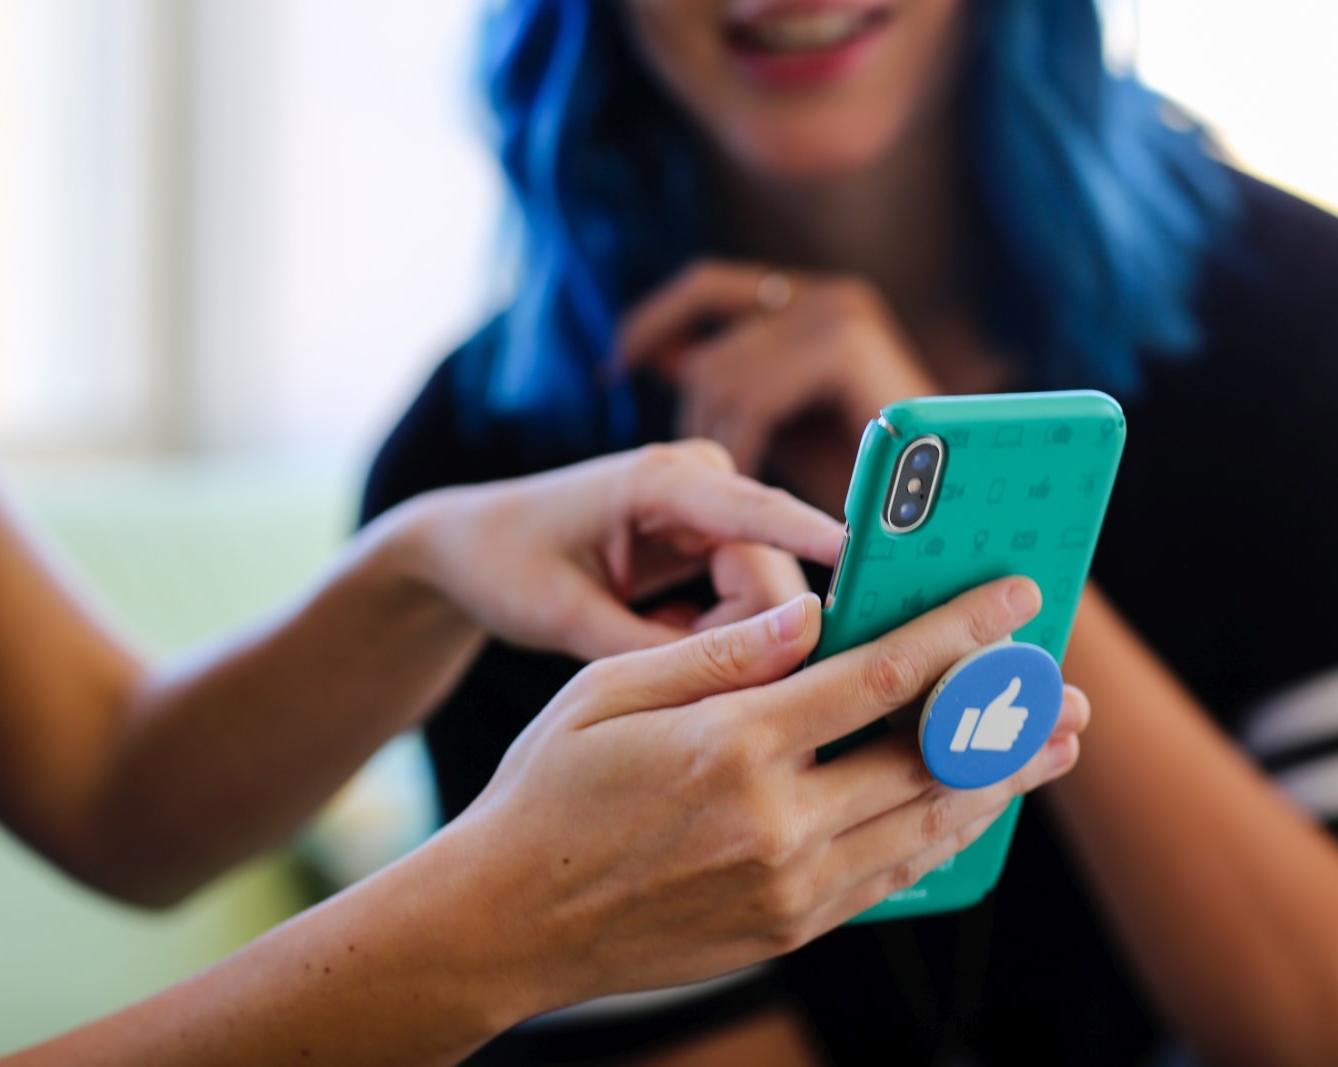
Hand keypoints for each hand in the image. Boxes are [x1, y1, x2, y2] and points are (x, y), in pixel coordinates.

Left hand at [387, 440, 843, 660]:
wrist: (469, 544)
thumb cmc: (505, 565)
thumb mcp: (564, 617)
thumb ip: (650, 649)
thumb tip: (735, 686)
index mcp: (659, 481)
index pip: (756, 510)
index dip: (815, 537)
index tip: (868, 563)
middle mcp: (701, 483)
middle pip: (772, 577)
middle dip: (743, 640)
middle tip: (673, 669)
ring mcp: (714, 508)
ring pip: (766, 598)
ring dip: (725, 642)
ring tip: (652, 645)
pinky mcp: (716, 537)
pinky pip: (748, 602)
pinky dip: (715, 636)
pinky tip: (665, 635)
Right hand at [444, 577, 1088, 1012]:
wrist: (503, 922)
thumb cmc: (546, 791)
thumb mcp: (609, 691)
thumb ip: (723, 655)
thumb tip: (811, 615)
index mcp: (733, 747)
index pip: (880, 676)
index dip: (959, 632)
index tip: (1017, 598)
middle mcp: (775, 823)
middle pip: (929, 759)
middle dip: (1009, 719)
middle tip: (1069, 693)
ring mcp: (787, 887)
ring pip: (926, 827)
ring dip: (998, 784)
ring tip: (1050, 749)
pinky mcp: (786, 930)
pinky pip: (890, 880)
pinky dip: (942, 839)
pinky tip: (970, 809)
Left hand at [619, 260, 939, 479]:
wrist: (956, 502)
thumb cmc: (872, 478)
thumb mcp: (782, 420)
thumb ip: (730, 380)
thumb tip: (658, 352)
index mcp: (812, 298)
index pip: (706, 285)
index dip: (653, 320)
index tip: (611, 363)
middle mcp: (827, 294)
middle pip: (708, 346)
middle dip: (693, 419)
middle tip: (699, 475)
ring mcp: (839, 314)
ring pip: (721, 376)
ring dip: (716, 445)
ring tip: (736, 494)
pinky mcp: (845, 347)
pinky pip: (752, 399)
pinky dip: (741, 451)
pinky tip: (752, 487)